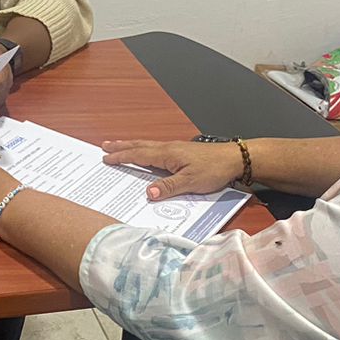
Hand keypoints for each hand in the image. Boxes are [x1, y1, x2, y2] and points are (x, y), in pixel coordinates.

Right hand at [101, 140, 243, 201]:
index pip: (139, 155)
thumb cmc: (214, 169)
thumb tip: (147, 193)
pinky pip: (156, 149)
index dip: (122, 157)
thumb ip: (168, 187)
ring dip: (131, 146)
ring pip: (148, 146)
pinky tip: (146, 153)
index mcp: (167, 154)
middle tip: (105, 146)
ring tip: (119, 146)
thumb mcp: (190, 182)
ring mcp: (175, 149)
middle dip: (121, 147)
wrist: (234, 158)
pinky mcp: (182, 152)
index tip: (106, 158)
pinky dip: (144, 149)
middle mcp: (168, 149)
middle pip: (140, 146)